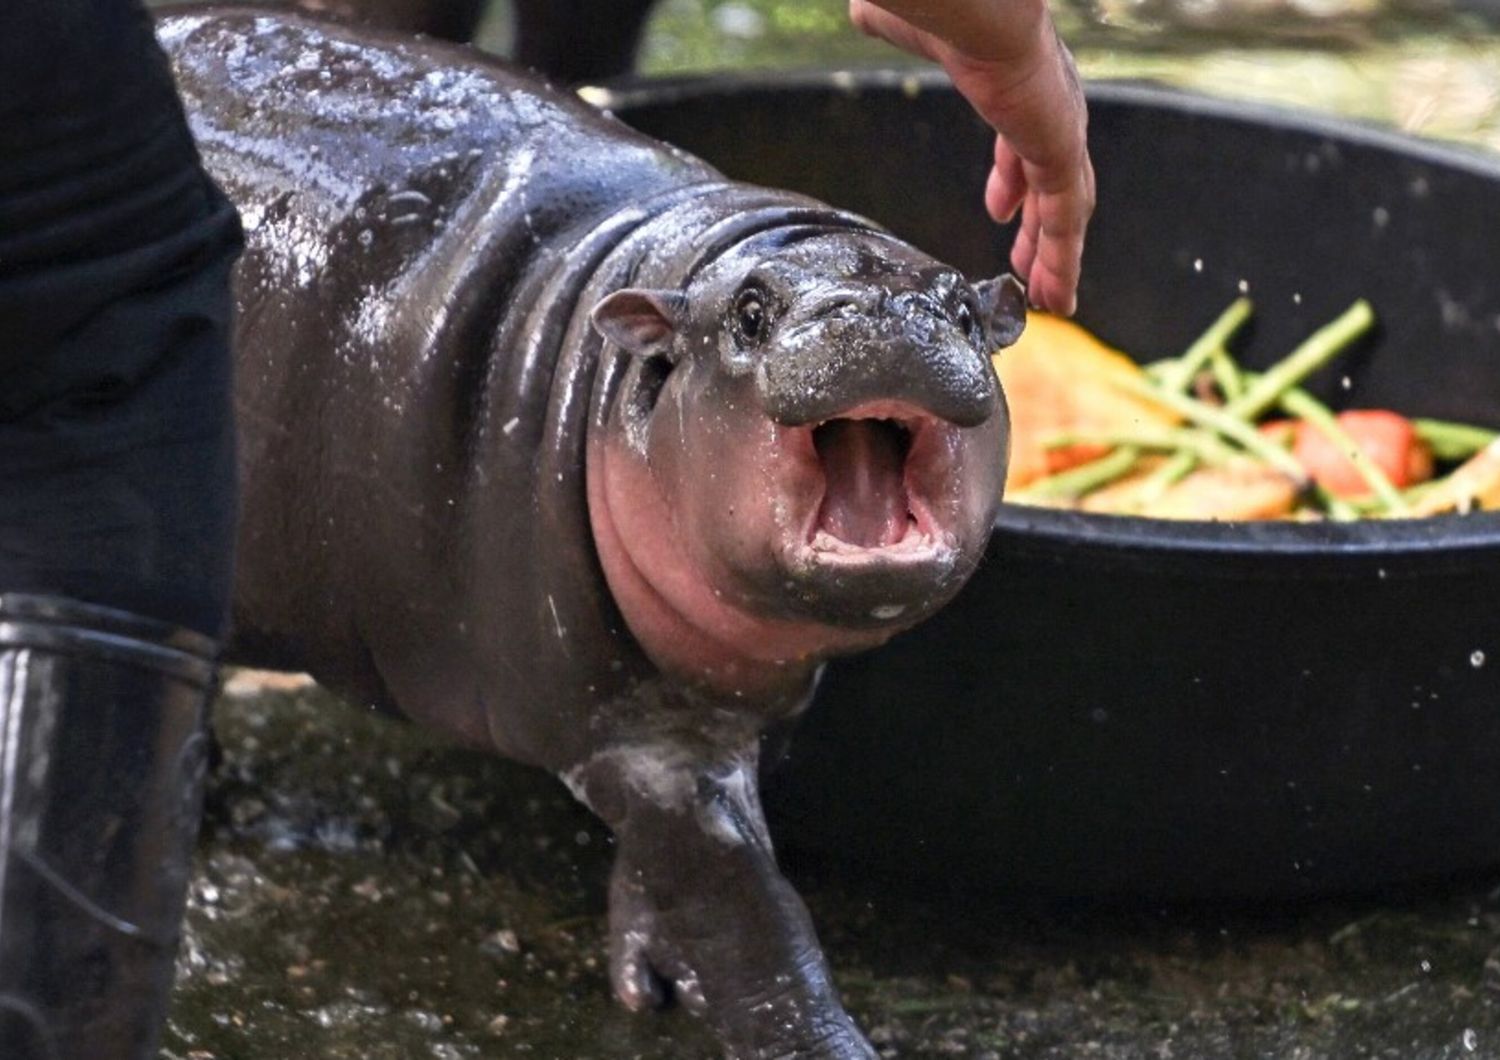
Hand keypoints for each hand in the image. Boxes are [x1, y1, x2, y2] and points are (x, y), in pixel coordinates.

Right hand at [849, 0, 1094, 314]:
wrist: (979, 5)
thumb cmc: (951, 6)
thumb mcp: (916, 28)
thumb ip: (894, 25)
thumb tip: (864, 11)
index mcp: (1023, 87)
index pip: (1024, 145)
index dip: (1014, 180)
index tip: (1002, 209)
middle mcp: (1051, 113)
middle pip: (1051, 186)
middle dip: (1040, 229)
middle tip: (1027, 264)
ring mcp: (1060, 134)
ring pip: (1064, 213)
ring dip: (1055, 257)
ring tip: (1048, 297)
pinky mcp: (1060, 153)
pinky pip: (1065, 222)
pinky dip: (1064, 261)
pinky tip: (1057, 296)